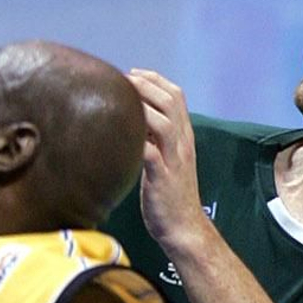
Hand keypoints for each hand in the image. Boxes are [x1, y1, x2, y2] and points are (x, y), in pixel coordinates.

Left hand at [128, 68, 207, 256]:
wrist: (184, 228)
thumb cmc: (170, 196)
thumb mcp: (166, 161)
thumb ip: (154, 140)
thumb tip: (131, 121)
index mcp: (184, 137)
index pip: (176, 96)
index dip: (155, 80)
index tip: (132, 73)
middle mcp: (182, 143)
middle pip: (170, 101)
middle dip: (145, 84)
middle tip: (121, 79)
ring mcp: (174, 159)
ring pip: (164, 121)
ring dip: (140, 105)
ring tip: (118, 98)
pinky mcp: (163, 177)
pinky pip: (151, 152)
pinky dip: (136, 139)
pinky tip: (117, 132)